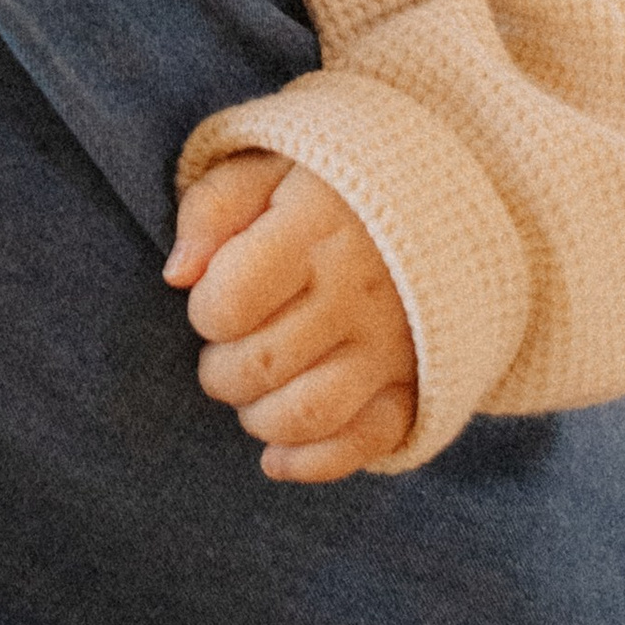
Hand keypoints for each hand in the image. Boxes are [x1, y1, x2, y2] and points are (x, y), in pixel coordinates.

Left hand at [165, 152, 416, 481]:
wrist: (447, 196)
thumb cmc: (334, 183)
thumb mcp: (271, 162)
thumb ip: (213, 207)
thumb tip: (177, 274)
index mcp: (316, 228)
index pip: (230, 301)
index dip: (206, 310)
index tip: (216, 296)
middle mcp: (358, 291)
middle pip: (260, 365)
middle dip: (221, 370)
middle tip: (225, 348)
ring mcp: (392, 345)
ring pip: (307, 415)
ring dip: (258, 418)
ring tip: (252, 389)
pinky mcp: (417, 383)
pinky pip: (365, 443)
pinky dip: (312, 462)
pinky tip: (277, 456)